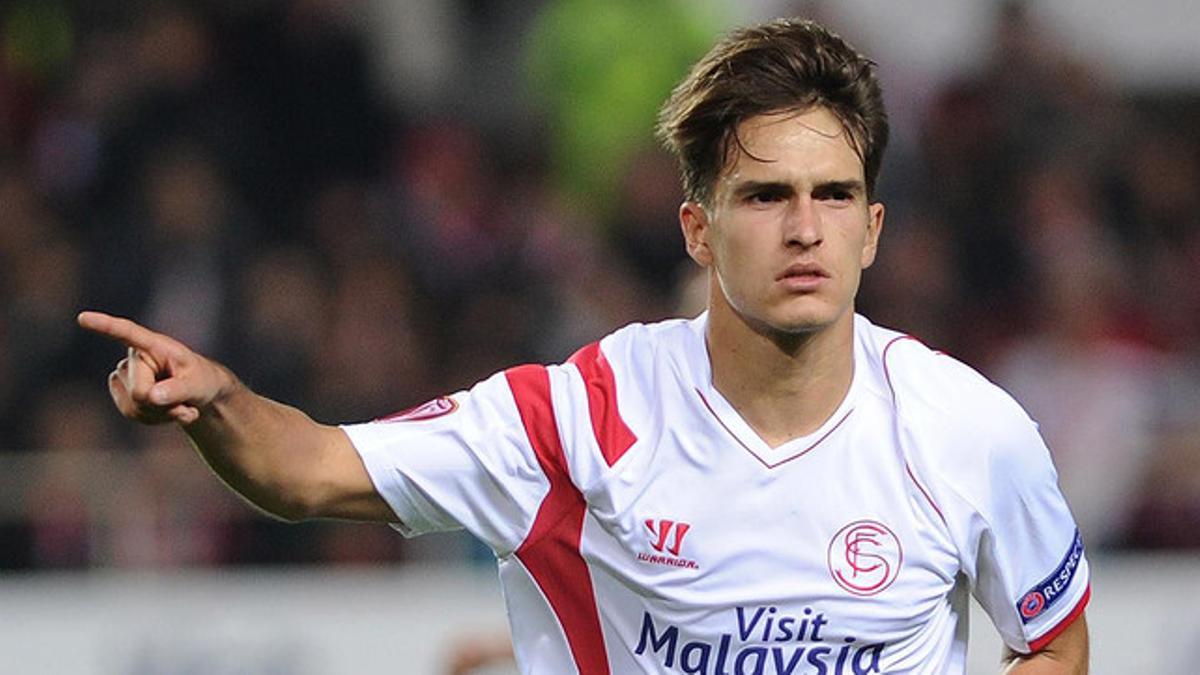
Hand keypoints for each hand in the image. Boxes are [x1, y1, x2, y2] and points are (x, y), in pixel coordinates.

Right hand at [77, 311, 235, 425]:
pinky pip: (133, 414)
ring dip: (161, 413)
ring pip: (135, 407)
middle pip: (140, 393)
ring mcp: (123, 376)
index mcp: (154, 345)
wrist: (197, 393)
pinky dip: (153, 418)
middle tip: (185, 402)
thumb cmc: (200, 380)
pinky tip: (166, 410)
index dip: (104, 326)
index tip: (83, 318)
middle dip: (163, 405)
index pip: (127, 333)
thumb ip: (178, 390)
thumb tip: (150, 396)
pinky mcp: (120, 393)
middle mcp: (133, 357)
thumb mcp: (198, 384)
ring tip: (177, 403)